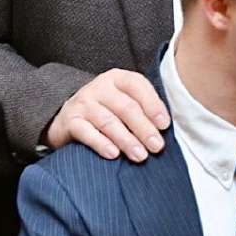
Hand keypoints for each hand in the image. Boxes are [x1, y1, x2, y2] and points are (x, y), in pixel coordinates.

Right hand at [44, 69, 169, 161]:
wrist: (71, 119)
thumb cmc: (109, 113)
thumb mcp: (126, 102)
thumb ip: (144, 109)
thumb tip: (165, 129)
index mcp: (117, 79)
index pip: (137, 85)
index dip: (153, 105)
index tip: (164, 125)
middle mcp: (99, 87)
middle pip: (125, 107)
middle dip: (143, 128)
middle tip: (156, 146)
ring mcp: (82, 103)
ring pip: (108, 121)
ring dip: (126, 140)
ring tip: (140, 156)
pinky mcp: (69, 120)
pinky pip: (86, 132)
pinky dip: (101, 144)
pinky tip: (113, 154)